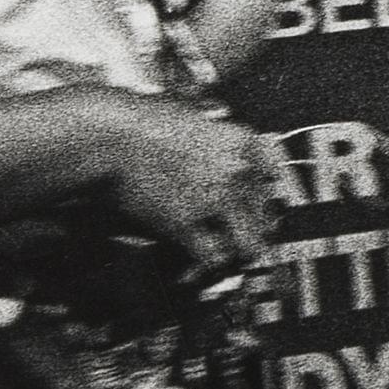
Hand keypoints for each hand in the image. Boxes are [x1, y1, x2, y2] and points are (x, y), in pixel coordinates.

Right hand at [102, 103, 287, 280]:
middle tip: (242, 241)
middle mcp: (239, 172)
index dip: (266, 202)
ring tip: (228, 259)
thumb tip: (231, 168)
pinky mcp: (185, 222)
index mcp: (245, 143)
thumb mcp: (199, 121)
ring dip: (238, 255)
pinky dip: (208, 266)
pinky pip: (213, 257)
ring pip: (249, 244)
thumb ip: (221, 145)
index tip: (259, 213)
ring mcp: (215, 199)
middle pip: (267, 217)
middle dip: (254, 233)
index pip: (276, 183)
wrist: (112, 134)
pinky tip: (199, 267)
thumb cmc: (146, 123)